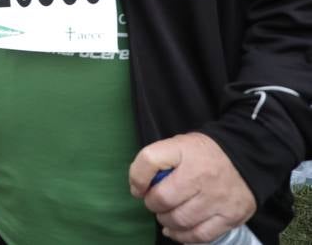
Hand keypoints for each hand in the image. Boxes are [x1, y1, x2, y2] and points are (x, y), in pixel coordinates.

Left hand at [128, 132, 255, 242]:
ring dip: (166, 221)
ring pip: (181, 220)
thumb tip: (138, 190)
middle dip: (153, 205)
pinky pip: (201, 235)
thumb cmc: (201, 155)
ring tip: (167, 216)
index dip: (137, 178)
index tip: (139, 188)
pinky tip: (176, 231)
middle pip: (164, 198)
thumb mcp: (176, 146)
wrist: (244, 158)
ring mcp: (219, 198)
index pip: (149, 160)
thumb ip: (153, 162)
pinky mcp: (232, 216)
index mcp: (185, 151)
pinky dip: (183, 237)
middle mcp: (203, 175)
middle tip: (156, 203)